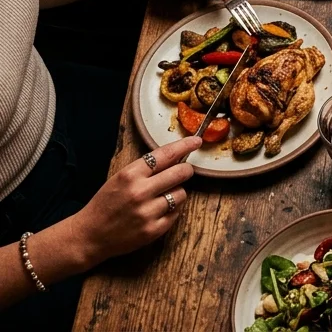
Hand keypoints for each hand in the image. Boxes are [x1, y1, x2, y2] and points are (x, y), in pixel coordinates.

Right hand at [69, 136, 199, 266]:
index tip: (196, 141)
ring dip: (176, 192)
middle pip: (181, 172)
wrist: (89, 235)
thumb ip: (146, 167)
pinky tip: (159, 211)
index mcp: (131, 174)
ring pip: (181, 194)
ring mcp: (147, 213)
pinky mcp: (153, 231)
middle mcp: (140, 192)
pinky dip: (172, 210)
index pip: (166, 154)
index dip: (185, 146)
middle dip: (185, 170)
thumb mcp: (121, 177)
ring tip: (162, 196)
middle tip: (183, 171)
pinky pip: (176, 213)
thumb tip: (176, 155)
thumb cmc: (106, 202)